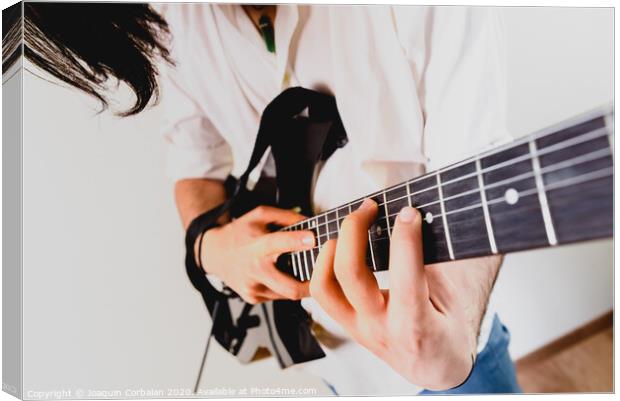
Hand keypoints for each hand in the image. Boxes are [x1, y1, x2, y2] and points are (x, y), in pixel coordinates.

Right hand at [200, 206, 313, 303]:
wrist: (215, 253)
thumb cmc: (239, 233)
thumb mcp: (259, 215)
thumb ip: (286, 216)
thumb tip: (311, 222)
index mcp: (255, 246)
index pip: (276, 244)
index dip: (296, 242)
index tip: (313, 239)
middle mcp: (254, 270)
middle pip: (290, 288)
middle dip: (313, 284)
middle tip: (326, 275)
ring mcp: (253, 288)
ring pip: (288, 294)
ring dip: (301, 284)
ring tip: (307, 272)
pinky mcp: (253, 298)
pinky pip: (278, 296)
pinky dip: (286, 287)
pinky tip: (284, 275)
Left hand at [309, 199, 476, 389]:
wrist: (434, 370)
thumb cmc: (447, 333)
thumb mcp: (450, 301)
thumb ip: (431, 265)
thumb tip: (415, 220)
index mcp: (414, 324)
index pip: (405, 276)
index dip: (405, 238)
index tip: (408, 211)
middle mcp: (379, 327)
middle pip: (351, 274)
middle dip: (354, 230)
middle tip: (369, 206)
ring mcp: (357, 328)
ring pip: (324, 286)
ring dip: (329, 249)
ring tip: (348, 227)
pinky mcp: (346, 324)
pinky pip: (322, 293)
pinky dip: (323, 265)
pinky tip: (337, 246)